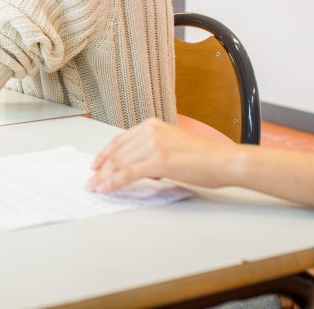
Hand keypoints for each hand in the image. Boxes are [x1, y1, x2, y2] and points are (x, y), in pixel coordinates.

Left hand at [87, 118, 236, 192]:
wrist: (224, 161)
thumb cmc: (204, 157)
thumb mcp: (172, 145)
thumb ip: (152, 151)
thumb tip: (138, 168)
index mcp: (151, 125)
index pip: (120, 140)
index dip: (104, 154)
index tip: (95, 165)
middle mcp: (150, 131)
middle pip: (117, 153)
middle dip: (100, 169)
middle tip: (90, 181)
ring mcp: (153, 145)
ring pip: (119, 164)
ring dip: (103, 178)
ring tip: (94, 188)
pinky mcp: (158, 161)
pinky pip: (128, 174)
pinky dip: (114, 182)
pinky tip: (105, 189)